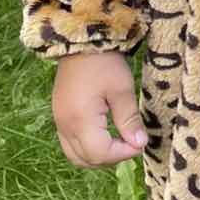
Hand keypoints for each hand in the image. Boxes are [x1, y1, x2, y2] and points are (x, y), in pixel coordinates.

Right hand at [52, 49, 147, 167]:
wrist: (80, 40)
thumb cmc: (103, 62)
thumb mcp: (122, 89)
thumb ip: (129, 119)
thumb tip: (139, 143)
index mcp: (79, 120)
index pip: (100, 153)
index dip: (123, 153)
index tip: (139, 142)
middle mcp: (65, 126)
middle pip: (86, 159)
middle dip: (111, 158)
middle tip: (130, 143)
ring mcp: (59, 122)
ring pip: (76, 155)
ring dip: (98, 155)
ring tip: (118, 140)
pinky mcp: (59, 116)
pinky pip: (70, 144)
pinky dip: (87, 147)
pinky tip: (104, 134)